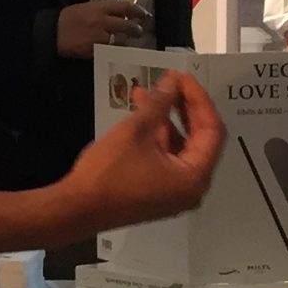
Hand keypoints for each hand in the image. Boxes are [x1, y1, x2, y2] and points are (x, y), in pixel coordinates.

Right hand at [57, 0, 151, 57]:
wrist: (51, 33)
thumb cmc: (68, 18)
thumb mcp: (86, 8)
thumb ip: (104, 11)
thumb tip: (122, 15)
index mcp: (99, 8)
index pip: (126, 7)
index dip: (139, 11)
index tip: (145, 15)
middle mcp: (102, 21)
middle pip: (128, 26)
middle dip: (136, 30)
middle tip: (138, 32)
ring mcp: (99, 37)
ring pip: (121, 40)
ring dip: (126, 41)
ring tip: (126, 42)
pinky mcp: (94, 50)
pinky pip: (110, 50)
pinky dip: (114, 50)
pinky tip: (115, 50)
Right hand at [57, 71, 223, 235]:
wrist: (76, 209)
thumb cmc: (108, 172)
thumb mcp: (134, 132)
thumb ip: (158, 104)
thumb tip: (171, 81)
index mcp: (195, 176)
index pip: (211, 130)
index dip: (198, 99)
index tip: (181, 77)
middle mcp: (193, 187)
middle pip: (200, 140)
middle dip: (183, 108)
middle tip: (169, 83)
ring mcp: (176, 194)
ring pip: (181, 149)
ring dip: (166, 121)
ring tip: (146, 94)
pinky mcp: (159, 195)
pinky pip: (168, 161)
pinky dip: (158, 139)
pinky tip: (140, 119)